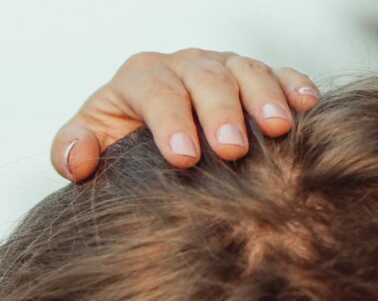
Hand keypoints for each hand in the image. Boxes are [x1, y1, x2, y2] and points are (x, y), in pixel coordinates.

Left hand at [52, 48, 319, 179]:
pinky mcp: (253, 78)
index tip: (183, 157)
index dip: (169, 121)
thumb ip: (71, 150)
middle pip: (204, 77)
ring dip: (263, 97)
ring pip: (245, 70)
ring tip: (277, 129)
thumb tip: (79, 157)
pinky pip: (277, 73)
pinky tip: (306, 106)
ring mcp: (222, 68)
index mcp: (140, 78)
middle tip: (232, 149)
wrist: (148, 143)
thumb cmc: (118, 147)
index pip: (155, 91)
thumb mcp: (88, 146)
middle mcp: (183, 65)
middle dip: (219, 112)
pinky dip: (292, 86)